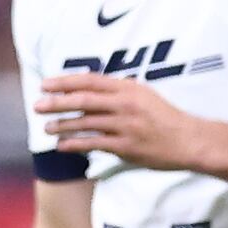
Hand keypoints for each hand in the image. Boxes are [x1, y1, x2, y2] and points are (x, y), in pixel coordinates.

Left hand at [36, 74, 211, 171]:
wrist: (189, 140)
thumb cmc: (166, 118)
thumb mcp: (145, 95)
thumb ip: (120, 91)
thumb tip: (93, 88)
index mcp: (128, 88)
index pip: (90, 80)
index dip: (65, 82)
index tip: (46, 84)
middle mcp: (125, 104)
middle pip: (83, 100)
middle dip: (57, 102)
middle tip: (38, 105)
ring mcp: (125, 125)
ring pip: (86, 122)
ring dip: (63, 125)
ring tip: (46, 128)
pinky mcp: (126, 146)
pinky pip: (95, 143)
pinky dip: (76, 144)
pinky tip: (62, 145)